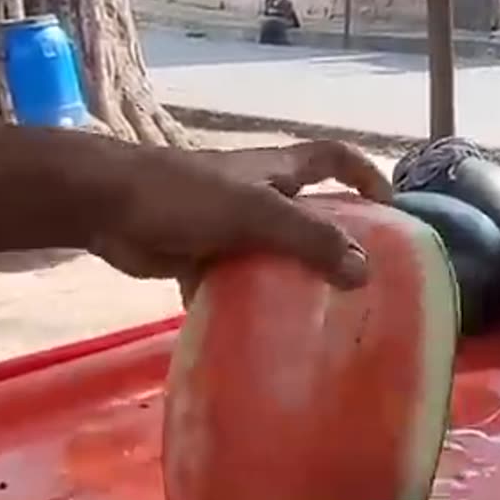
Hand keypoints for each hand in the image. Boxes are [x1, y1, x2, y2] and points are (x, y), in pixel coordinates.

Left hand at [88, 140, 391, 297]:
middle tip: (365, 286)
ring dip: (293, 283)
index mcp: (277, 171)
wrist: (106, 206)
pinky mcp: (202, 259)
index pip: (335, 159)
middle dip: (336, 244)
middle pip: (309, 215)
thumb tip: (362, 271)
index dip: (367, 175)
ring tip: (324, 322)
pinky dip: (248, 308)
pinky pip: (236, 286)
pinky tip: (265, 339)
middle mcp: (259, 196)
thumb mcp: (255, 212)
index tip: (393, 209)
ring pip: (274, 256)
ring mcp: (229, 229)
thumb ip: (308, 238)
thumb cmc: (183, 194)